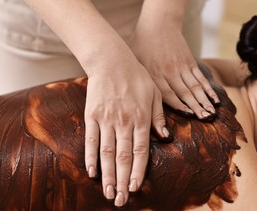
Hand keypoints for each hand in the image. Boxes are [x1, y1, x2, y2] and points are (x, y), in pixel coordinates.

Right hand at [84, 59, 167, 206]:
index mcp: (141, 118)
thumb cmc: (136, 76)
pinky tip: (92, 172)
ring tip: (107, 192)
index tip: (135, 188)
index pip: (140, 151)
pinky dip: (91, 157)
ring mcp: (106, 119)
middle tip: (119, 199)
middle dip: (122, 181)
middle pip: (123, 157)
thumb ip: (159, 117)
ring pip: (107, 153)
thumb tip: (165, 138)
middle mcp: (124, 122)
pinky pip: (91, 140)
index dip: (137, 171)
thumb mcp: (155, 93)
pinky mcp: (92, 115)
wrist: (111, 60)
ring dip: (107, 175)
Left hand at [130, 20, 218, 118]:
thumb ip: (138, 78)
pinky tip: (214, 99)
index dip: (179, 105)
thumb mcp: (134, 59)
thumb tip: (131, 98)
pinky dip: (208, 88)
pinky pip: (200, 78)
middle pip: (185, 92)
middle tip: (206, 119)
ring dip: (204, 100)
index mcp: (155, 73)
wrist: (159, 21)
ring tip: (212, 113)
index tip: (189, 116)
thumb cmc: (142, 42)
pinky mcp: (189, 61)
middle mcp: (170, 71)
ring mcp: (181, 66)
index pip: (168, 93)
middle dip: (196, 107)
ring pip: (195, 86)